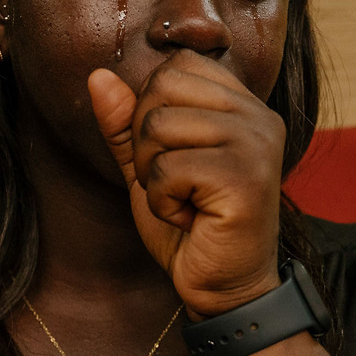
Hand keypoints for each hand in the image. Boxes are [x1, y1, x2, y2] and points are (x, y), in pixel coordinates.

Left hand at [88, 50, 284, 317]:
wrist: (224, 290)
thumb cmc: (192, 229)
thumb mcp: (148, 168)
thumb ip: (126, 123)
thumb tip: (97, 76)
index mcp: (243, 105)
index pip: (177, 66)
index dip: (153, 109)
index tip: (175, 156)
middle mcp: (257, 116)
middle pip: (162, 87)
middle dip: (146, 141)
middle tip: (175, 183)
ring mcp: (256, 144)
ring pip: (158, 127)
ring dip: (153, 175)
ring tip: (183, 201)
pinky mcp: (244, 177)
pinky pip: (167, 169)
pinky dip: (163, 201)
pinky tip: (190, 219)